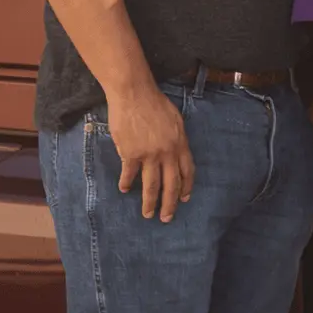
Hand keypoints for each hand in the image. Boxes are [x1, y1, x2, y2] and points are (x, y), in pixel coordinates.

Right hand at [106, 84, 194, 222]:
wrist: (134, 94)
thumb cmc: (155, 103)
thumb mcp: (175, 120)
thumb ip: (177, 139)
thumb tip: (177, 154)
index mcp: (180, 143)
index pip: (187, 171)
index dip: (186, 187)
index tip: (185, 199)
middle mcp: (167, 152)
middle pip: (171, 184)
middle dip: (169, 204)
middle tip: (166, 218)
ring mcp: (149, 155)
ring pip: (151, 185)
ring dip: (149, 202)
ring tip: (147, 214)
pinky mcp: (131, 154)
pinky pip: (130, 175)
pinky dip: (127, 183)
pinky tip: (125, 189)